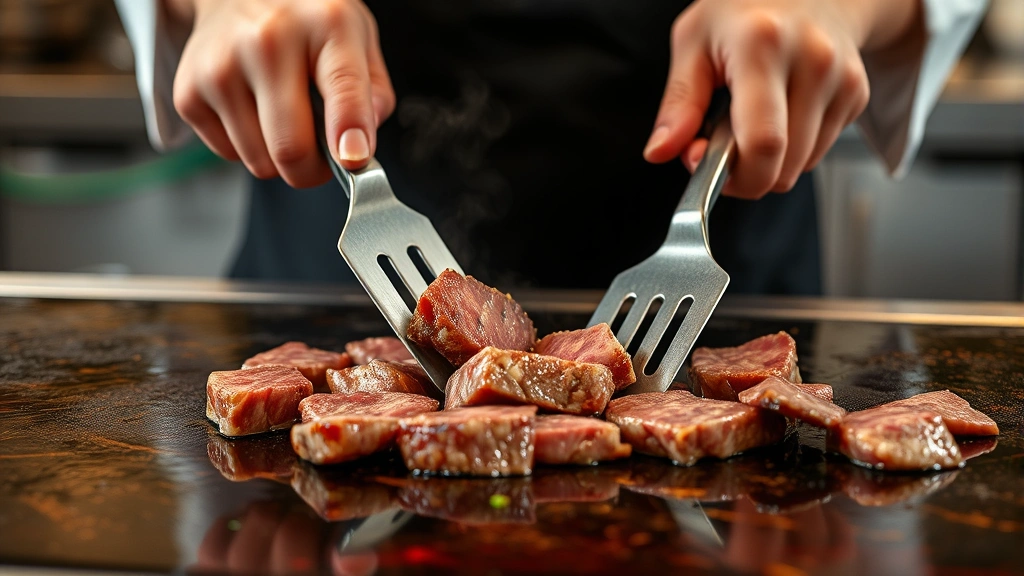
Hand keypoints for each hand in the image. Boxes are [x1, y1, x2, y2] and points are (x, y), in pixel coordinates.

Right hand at [168, 0, 394, 185]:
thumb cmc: (305, 25)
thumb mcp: (357, 40)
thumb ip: (373, 94)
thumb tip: (358, 148)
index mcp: (325, 25)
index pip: (342, 90)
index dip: (349, 136)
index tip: (353, 160)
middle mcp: (268, 42)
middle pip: (291, 149)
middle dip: (313, 171)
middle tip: (322, 155)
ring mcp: (222, 68)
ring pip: (260, 163)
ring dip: (278, 159)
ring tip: (283, 118)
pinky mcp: (189, 93)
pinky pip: (229, 155)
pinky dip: (248, 147)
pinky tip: (252, 110)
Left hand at [643, 0, 918, 198]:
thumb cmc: (744, 9)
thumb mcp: (694, 40)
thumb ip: (678, 102)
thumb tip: (660, 151)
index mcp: (762, 45)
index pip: (763, 143)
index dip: (735, 177)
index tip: (706, 165)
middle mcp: (812, 61)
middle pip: (784, 167)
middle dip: (746, 174)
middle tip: (722, 145)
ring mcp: (842, 78)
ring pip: (803, 167)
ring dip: (771, 162)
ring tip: (751, 119)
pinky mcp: (858, 94)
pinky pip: (820, 152)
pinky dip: (794, 147)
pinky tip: (781, 111)